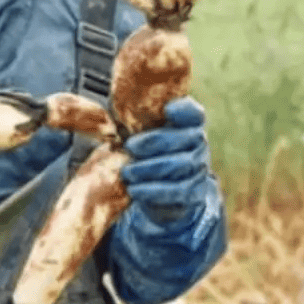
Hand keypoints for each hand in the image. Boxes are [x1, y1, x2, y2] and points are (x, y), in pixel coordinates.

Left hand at [119, 97, 210, 223]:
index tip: (167, 110)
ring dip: (151, 168)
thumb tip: (103, 108)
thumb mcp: (140, 135)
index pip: (194, 114)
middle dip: (156, 141)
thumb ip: (134, 120)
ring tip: (127, 172)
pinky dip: (154, 191)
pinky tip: (134, 189)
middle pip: (189, 138)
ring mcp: (199, 169)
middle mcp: (198, 145)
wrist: (156, 195)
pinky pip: (179, 191)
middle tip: (129, 146)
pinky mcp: (195, 194)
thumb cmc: (144, 155)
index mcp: (189, 125)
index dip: (184, 110)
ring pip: (183, 165)